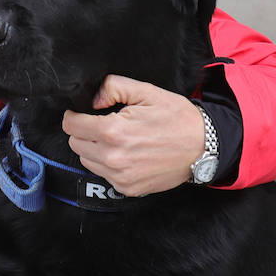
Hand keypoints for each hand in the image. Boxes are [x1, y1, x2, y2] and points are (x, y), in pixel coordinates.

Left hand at [61, 75, 205, 195]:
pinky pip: (103, 174)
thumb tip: (92, 100)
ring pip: (86, 160)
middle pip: (75, 143)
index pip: (71, 125)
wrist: (204, 147)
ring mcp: (120, 176)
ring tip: (116, 139)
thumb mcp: (146, 91)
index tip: (83, 113)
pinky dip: (107, 164)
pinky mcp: (127, 188)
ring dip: (94, 148)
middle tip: (104, 123)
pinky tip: (126, 153)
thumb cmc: (177, 118)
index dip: (75, 115)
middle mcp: (113, 158)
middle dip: (84, 131)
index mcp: (113, 132)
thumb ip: (113, 87)